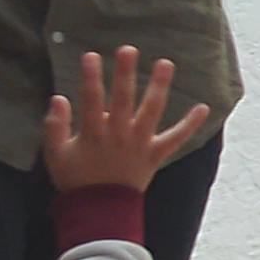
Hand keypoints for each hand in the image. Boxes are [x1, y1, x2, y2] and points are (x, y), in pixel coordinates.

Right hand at [41, 48, 211, 194]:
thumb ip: (55, 126)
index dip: (91, 77)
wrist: (100, 210)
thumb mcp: (55, 155)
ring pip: (150, 112)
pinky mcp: (155, 154)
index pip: (90, 100)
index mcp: (93, 134)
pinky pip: (176, 139)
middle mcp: (118, 136)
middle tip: (128, 49)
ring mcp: (139, 144)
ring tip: (165, 63)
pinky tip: (204, 108)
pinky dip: (190, 125)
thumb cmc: (75, 179)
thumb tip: (59, 98)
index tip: (91, 55)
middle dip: (125, 74)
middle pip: (122, 100)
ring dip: (159, 87)